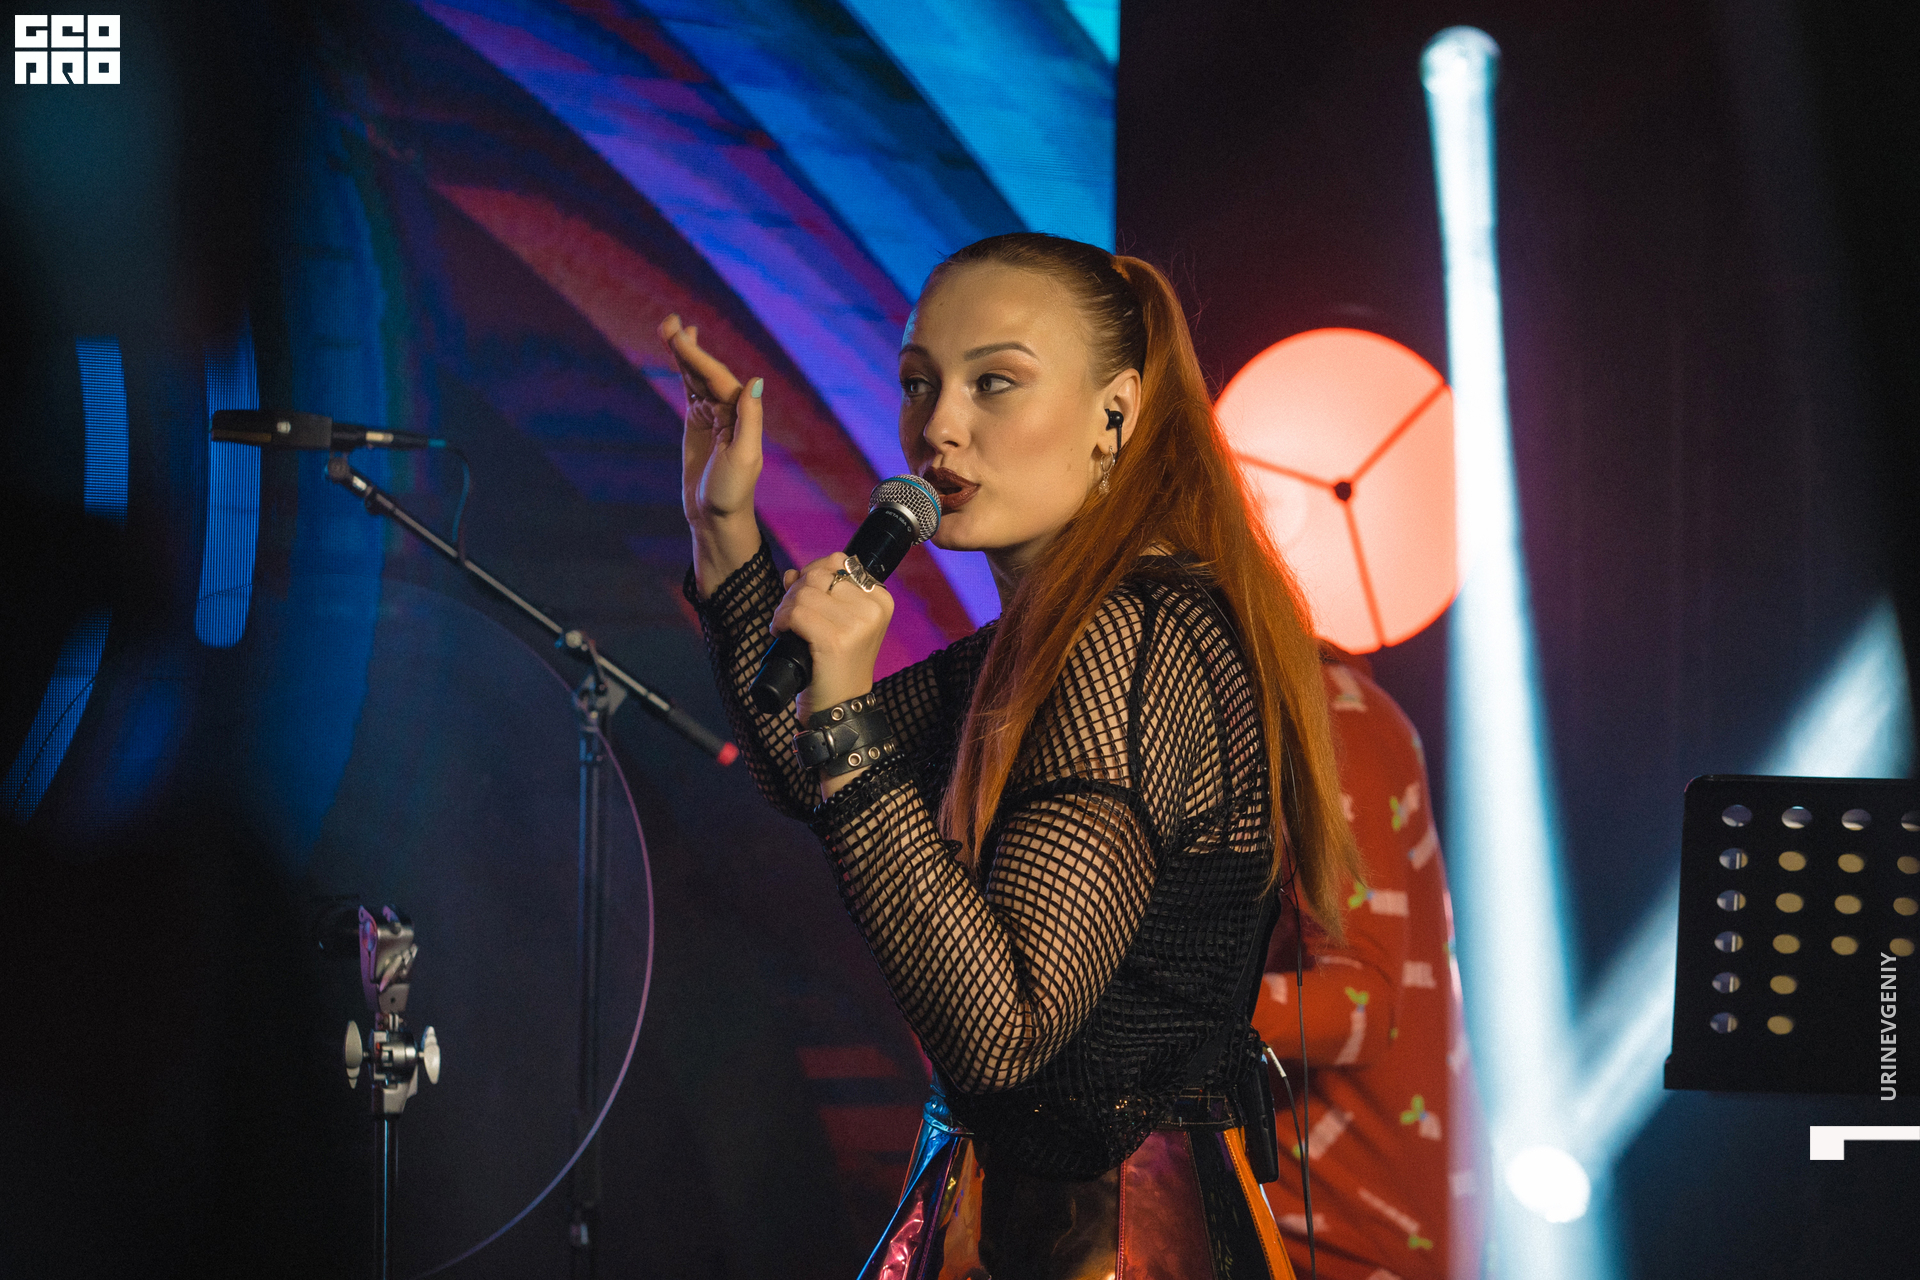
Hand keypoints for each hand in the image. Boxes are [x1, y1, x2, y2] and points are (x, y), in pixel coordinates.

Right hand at [661, 315, 764, 593]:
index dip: (698, 357)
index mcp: (741, 415)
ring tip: (670, 328)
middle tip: (669, 322)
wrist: (716, 518)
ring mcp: (713, 416)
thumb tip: (754, 382)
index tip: (679, 337)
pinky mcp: (698, 425)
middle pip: (706, 372)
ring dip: (685, 354)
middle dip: (689, 348)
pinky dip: (685, 372)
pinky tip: (681, 354)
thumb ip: (749, 419)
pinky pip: (691, 391)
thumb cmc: (731, 493)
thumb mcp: (744, 457)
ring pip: (697, 378)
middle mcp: (729, 411)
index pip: (717, 379)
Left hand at [774, 557, 894, 724]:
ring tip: (784, 626)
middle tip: (788, 615)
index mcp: (881, 600)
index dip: (812, 573)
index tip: (802, 595)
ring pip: (804, 593)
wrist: (840, 708)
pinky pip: (796, 613)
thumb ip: (819, 593)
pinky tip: (781, 633)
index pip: (839, 562)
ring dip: (784, 607)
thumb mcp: (837, 623)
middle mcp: (873, 609)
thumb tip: (792, 573)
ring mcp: (857, 624)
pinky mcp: (835, 639)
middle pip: (818, 575)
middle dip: (794, 591)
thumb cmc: (837, 665)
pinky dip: (781, 621)